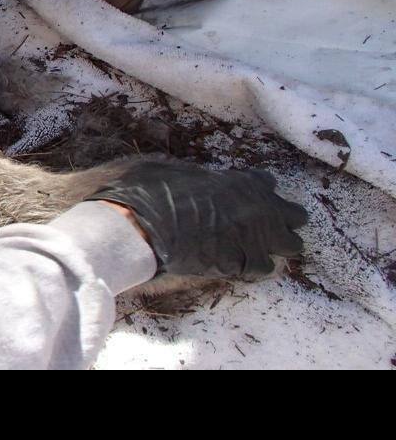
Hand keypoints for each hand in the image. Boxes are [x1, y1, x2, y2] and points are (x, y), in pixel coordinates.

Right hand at [88, 162, 307, 277]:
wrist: (143, 228)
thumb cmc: (153, 192)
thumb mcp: (178, 171)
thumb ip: (202, 178)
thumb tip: (198, 181)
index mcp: (242, 182)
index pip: (269, 182)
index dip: (259, 191)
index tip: (247, 197)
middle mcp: (258, 209)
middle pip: (296, 216)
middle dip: (283, 221)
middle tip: (262, 228)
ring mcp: (254, 238)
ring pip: (289, 246)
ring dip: (272, 247)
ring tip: (252, 251)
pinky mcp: (242, 264)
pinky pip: (261, 268)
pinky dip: (251, 267)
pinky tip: (234, 264)